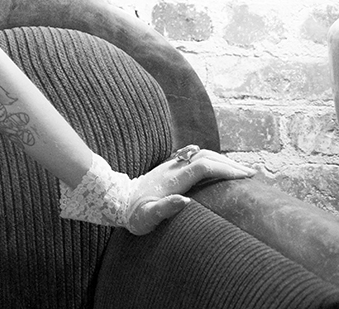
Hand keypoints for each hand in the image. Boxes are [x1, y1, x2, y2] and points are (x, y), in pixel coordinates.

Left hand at [123, 146, 255, 234]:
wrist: (118, 200)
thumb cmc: (135, 213)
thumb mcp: (148, 216)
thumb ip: (165, 208)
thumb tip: (185, 201)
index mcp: (173, 179)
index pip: (204, 166)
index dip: (225, 169)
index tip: (244, 177)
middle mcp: (174, 168)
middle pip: (206, 156)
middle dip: (230, 163)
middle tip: (251, 173)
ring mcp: (172, 165)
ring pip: (202, 154)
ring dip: (222, 160)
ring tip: (241, 171)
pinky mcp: (171, 168)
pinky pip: (196, 158)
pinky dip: (213, 160)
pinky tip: (220, 167)